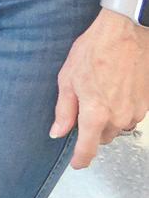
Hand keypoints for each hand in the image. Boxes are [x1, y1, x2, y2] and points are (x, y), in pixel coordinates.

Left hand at [51, 8, 148, 167]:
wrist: (124, 33)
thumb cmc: (93, 51)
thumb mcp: (68, 78)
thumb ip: (63, 110)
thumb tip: (57, 132)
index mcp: (95, 113)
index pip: (88, 148)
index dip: (80, 159)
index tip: (76, 164)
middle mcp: (118, 118)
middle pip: (102, 138)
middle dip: (92, 129)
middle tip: (84, 105)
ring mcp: (135, 113)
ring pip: (117, 128)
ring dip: (107, 119)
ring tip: (99, 92)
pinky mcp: (146, 105)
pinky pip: (129, 116)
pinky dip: (119, 110)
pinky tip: (113, 90)